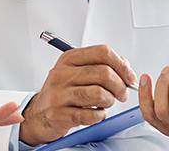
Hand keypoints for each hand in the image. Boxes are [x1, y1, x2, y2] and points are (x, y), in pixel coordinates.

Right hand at [19, 45, 137, 145]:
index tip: (129, 76)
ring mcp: (59, 94)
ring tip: (106, 103)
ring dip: (109, 100)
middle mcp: (62, 74)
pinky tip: (96, 113)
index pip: (102, 53)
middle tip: (122, 94)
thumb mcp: (77, 71)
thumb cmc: (62, 92)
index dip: (121, 65)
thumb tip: (125, 66)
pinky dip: (100, 115)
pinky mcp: (59, 114)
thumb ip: (100, 65)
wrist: (39, 113)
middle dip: (119, 85)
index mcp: (69, 59)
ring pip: (99, 93)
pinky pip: (90, 114)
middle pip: (103, 73)